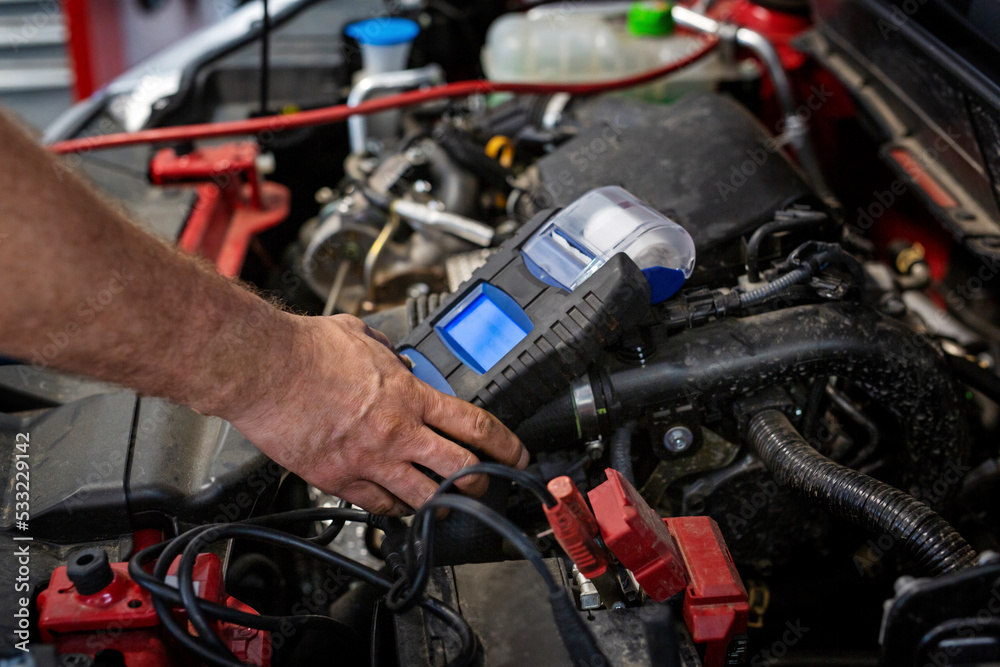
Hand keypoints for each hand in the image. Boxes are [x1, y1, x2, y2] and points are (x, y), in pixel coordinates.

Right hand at [228, 313, 528, 515]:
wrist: (263, 369)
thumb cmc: (307, 349)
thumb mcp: (364, 337)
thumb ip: (389, 355)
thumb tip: (397, 363)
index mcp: (409, 395)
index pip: (475, 426)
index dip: (505, 445)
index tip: (516, 456)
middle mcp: (397, 433)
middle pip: (460, 470)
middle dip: (482, 483)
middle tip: (488, 486)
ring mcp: (370, 461)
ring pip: (424, 497)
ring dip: (442, 503)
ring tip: (448, 504)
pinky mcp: (339, 479)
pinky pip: (378, 506)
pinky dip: (394, 508)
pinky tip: (398, 506)